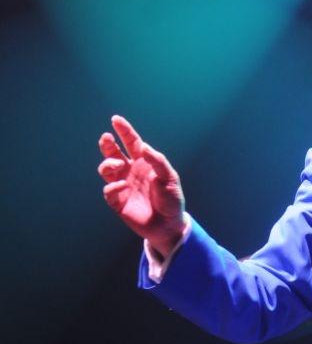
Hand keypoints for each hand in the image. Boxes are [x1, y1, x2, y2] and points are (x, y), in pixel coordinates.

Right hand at [98, 115, 185, 257]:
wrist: (169, 224)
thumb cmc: (172, 199)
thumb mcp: (170, 178)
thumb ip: (158, 161)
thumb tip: (142, 147)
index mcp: (144, 163)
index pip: (132, 143)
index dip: (124, 131)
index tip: (115, 120)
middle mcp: (131, 171)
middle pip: (114, 153)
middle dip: (108, 144)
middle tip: (107, 138)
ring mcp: (123, 185)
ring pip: (107, 169)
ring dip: (108, 164)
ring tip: (117, 165)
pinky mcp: (118, 201)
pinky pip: (109, 191)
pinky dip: (112, 186)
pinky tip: (121, 186)